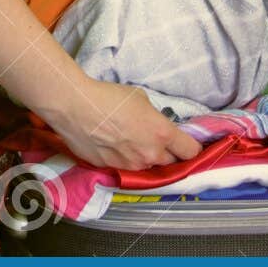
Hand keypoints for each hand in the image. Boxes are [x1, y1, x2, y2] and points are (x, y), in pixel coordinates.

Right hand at [46, 78, 199, 170]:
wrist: (75, 107)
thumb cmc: (108, 96)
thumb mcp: (140, 98)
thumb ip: (153, 116)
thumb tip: (151, 124)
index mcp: (162, 134)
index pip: (191, 152)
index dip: (192, 147)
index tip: (187, 144)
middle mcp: (150, 155)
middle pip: (171, 164)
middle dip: (167, 154)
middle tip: (155, 141)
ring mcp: (130, 165)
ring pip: (147, 167)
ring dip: (144, 158)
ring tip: (129, 142)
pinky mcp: (111, 170)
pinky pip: (125, 167)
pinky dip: (123, 159)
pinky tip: (111, 145)